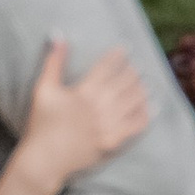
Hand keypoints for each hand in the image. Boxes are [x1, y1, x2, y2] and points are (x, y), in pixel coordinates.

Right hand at [24, 37, 151, 179]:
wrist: (45, 160)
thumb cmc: (42, 124)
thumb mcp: (43, 89)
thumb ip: (53, 61)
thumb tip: (57, 34)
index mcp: (84, 91)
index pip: (107, 66)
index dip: (118, 55)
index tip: (126, 48)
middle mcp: (100, 106)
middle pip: (125, 81)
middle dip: (133, 71)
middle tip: (138, 66)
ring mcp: (109, 124)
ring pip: (135, 101)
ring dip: (142, 89)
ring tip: (147, 83)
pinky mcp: (114, 141)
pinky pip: (137, 125)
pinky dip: (146, 114)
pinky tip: (152, 107)